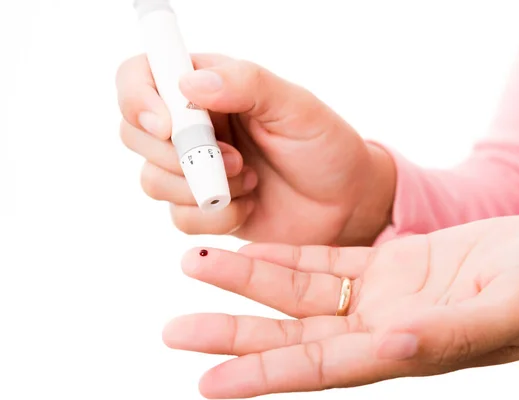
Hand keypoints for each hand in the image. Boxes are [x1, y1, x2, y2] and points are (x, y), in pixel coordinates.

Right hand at [116, 54, 395, 245]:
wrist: (345, 202)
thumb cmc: (324, 147)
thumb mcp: (296, 106)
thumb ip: (246, 85)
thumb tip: (188, 84)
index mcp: (209, 87)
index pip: (141, 75)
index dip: (138, 98)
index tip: (167, 125)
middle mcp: (193, 126)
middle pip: (134, 132)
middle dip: (176, 154)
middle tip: (234, 160)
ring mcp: (195, 169)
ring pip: (152, 179)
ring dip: (200, 187)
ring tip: (250, 180)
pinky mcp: (202, 208)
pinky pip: (179, 217)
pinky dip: (215, 216)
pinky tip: (249, 205)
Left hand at [162, 214, 518, 397]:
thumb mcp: (510, 309)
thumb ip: (452, 333)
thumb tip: (395, 345)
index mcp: (409, 351)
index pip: (323, 370)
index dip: (266, 378)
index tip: (210, 384)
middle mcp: (383, 329)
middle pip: (293, 338)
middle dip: (234, 335)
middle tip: (173, 331)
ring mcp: (382, 295)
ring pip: (299, 294)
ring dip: (247, 282)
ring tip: (196, 266)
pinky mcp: (389, 263)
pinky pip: (324, 262)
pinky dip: (284, 256)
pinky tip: (247, 248)